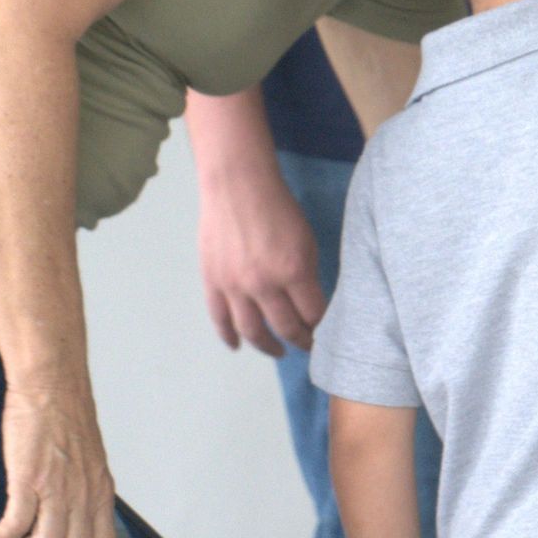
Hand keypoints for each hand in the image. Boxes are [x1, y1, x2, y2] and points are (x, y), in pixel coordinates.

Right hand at [0, 383, 119, 537]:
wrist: (52, 386)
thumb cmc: (66, 422)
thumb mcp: (90, 464)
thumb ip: (85, 496)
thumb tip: (75, 528)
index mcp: (101, 494)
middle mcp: (84, 496)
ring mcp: (57, 488)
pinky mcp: (29, 479)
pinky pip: (16, 524)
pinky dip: (5, 534)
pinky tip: (0, 528)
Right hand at [198, 168, 324, 355]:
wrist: (237, 185)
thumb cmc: (279, 207)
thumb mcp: (306, 239)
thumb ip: (307, 274)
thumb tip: (309, 304)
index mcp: (294, 271)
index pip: (312, 314)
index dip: (320, 327)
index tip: (324, 332)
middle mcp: (263, 284)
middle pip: (285, 327)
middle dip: (299, 340)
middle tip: (307, 346)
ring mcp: (234, 286)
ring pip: (252, 331)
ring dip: (267, 346)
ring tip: (278, 352)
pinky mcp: (212, 281)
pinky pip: (220, 318)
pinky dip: (228, 336)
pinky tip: (237, 346)